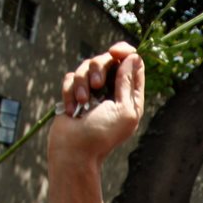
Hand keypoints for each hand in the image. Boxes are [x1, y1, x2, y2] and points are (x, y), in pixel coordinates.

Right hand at [52, 42, 143, 165]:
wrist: (73, 150)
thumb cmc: (101, 134)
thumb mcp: (123, 110)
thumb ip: (127, 83)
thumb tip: (132, 57)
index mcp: (130, 96)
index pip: (132, 64)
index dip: (125, 52)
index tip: (115, 51)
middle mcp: (112, 91)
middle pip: (107, 59)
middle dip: (99, 68)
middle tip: (97, 85)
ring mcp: (92, 92)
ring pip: (86, 66)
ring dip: (82, 83)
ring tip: (82, 103)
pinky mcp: (73, 93)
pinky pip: (70, 77)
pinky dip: (70, 92)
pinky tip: (71, 110)